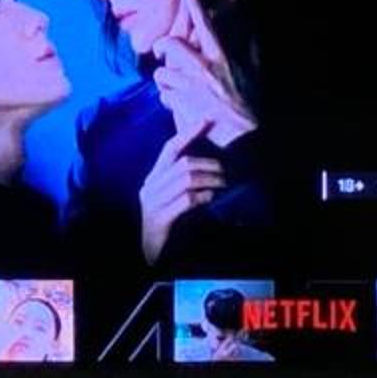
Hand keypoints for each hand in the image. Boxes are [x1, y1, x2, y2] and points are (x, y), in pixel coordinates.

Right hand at [138, 123, 225, 263]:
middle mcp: (150, 188)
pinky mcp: (161, 219)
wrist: (152, 256)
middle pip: (182, 164)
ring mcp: (153, 204)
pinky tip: (211, 198)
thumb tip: (212, 167)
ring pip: (186, 180)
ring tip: (224, 184)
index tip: (206, 121)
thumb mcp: (173, 199)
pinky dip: (203, 196)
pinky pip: (186, 201)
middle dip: (208, 164)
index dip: (187, 133)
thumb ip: (184, 183)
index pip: (169, 149)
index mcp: (153, 179)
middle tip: (226, 171)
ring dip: (210, 180)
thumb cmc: (167, 226)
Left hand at [151, 0, 254, 145]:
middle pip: (171, 45)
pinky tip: (179, 104)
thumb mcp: (252, 71)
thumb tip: (249, 24)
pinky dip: (168, 100)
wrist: (244, 140)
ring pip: (162, 73)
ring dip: (166, 79)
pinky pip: (163, 96)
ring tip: (178, 86)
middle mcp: (205, 70)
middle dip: (164, 47)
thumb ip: (248, 46)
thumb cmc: (249, 104)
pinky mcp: (182, 108)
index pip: (206, 20)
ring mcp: (192, 89)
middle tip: (163, 50)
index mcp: (222, 57)